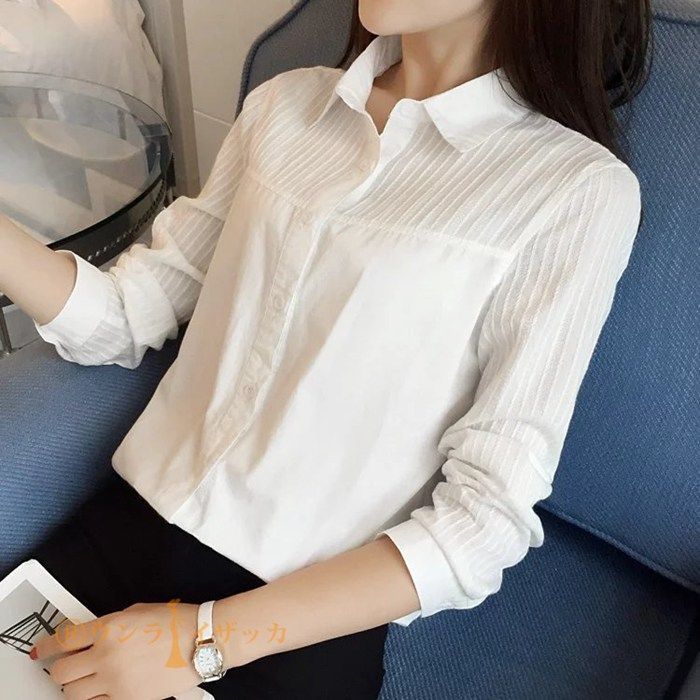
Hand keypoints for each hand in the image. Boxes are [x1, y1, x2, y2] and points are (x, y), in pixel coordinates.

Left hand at [31, 601, 202, 699]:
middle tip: (67, 665)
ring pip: (72, 693)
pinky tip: (103, 688)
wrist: (200, 642)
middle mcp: (107, 654)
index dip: (47, 646)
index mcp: (109, 627)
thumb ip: (108, 625)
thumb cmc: (175, 622)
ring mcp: (115, 680)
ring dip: (74, 686)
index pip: (64, 640)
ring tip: (86, 678)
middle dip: (59, 669)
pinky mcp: (126, 699)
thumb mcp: (136, 611)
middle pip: (61, 672)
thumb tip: (88, 638)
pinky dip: (93, 698)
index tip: (40, 650)